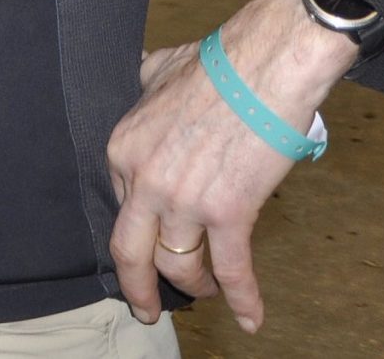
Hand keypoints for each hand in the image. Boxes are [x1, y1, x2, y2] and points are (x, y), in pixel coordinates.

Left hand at [106, 0, 358, 333]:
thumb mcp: (156, 70)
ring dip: (195, 286)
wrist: (262, 66)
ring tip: (206, 293)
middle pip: (131, 252)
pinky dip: (243, 300)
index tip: (146, 248)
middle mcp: (145, 180)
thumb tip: (144, 79)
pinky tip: (252, 320)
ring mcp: (184, 200)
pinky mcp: (229, 212)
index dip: (136, 234)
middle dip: (138, 288)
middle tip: (147, 308)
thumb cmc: (215, 64)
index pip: (122, 206)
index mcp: (123, 149)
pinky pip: (232, 269)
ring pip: (180, 265)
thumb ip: (144, 85)